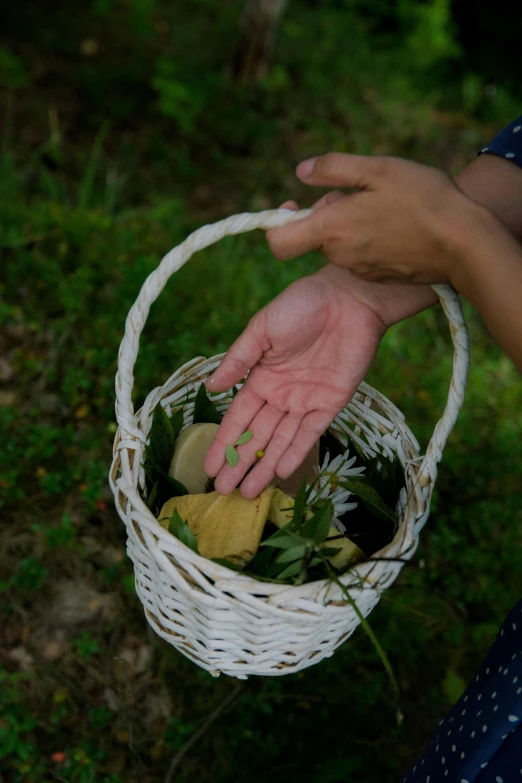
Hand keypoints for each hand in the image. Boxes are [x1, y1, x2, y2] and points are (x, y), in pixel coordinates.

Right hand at [203, 262, 386, 498]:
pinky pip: (311, 433)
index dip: (223, 442)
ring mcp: (306, 401)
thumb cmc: (301, 305)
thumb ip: (238, 360)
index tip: (208, 467)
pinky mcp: (332, 403)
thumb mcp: (261, 329)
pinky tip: (281, 472)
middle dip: (239, 463)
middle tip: (223, 491)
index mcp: (261, 377)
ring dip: (265, 466)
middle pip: (257, 436)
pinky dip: (297, 452)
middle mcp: (282, 395)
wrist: (349, 298)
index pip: (238, 418)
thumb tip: (210, 387)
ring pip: (281, 441)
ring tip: (248, 492)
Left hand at [267, 153, 483, 285]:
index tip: (293, 207)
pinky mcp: (378, 276)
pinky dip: (368, 239)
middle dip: (329, 213)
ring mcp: (360, 269)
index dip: (279, 226)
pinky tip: (396, 225)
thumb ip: (333, 169)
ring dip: (351, 225)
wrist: (463, 244)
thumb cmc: (423, 200)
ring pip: (340, 244)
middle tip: (362, 192)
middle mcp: (341, 255)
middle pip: (316, 236)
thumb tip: (301, 171)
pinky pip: (360, 255)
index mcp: (333, 229)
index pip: (279, 244)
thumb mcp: (377, 168)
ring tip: (386, 206)